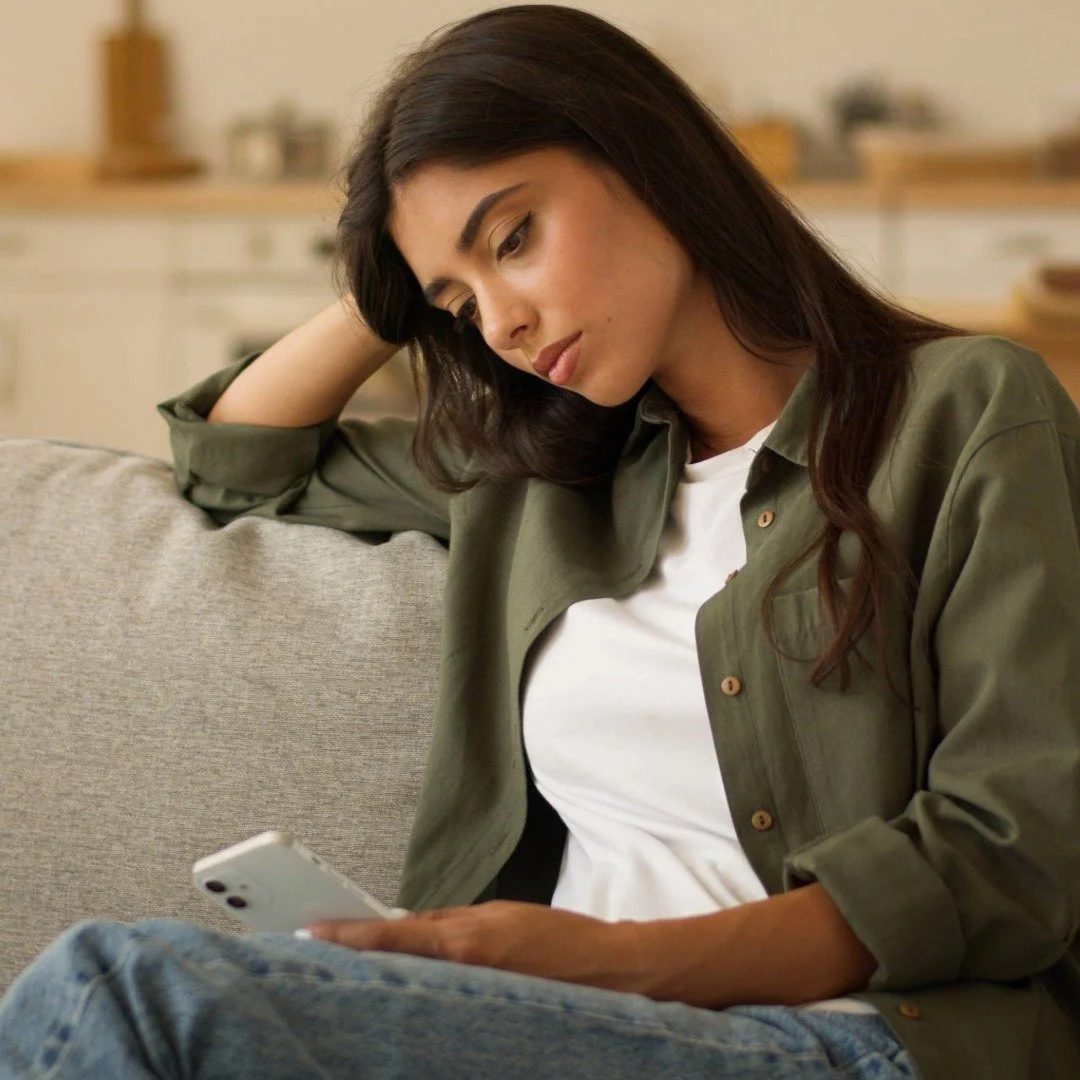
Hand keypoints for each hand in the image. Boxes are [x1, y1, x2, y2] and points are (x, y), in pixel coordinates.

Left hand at [305, 900, 648, 994]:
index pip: (392, 936)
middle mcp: (463, 971)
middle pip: (393, 966)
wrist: (602, 972)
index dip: (348, 935)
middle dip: (353, 959)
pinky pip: (437, 1004)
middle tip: (312, 951)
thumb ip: (448, 924)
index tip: (312, 931)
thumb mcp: (497, 914)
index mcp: (464, 939)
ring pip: (410, 986)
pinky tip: (393, 992)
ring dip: (378, 977)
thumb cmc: (554, 937)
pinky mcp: (483, 1015)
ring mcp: (473, 998)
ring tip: (343, 971)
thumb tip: (404, 927)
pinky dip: (412, 994)